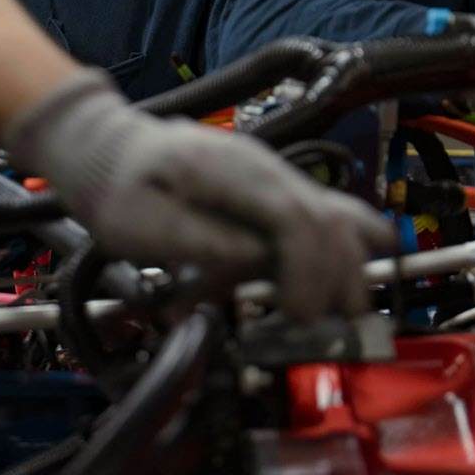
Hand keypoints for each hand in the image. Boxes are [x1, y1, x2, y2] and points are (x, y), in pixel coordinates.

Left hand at [7, 71, 394, 320]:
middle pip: (322, 217)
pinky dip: (344, 236)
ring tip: (346, 311)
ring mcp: (266, 173)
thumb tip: (254, 261)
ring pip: (330, 211)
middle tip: (320, 326)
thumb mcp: (138, 224)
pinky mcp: (265, 187)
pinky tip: (373, 253)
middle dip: (333, 276)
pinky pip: (319, 208)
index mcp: (226, 172)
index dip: (306, 270)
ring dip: (344, 263)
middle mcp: (258, 166)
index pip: (294, 217)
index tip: (298, 314)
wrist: (102, 148)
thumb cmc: (115, 189)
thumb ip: (197, 241)